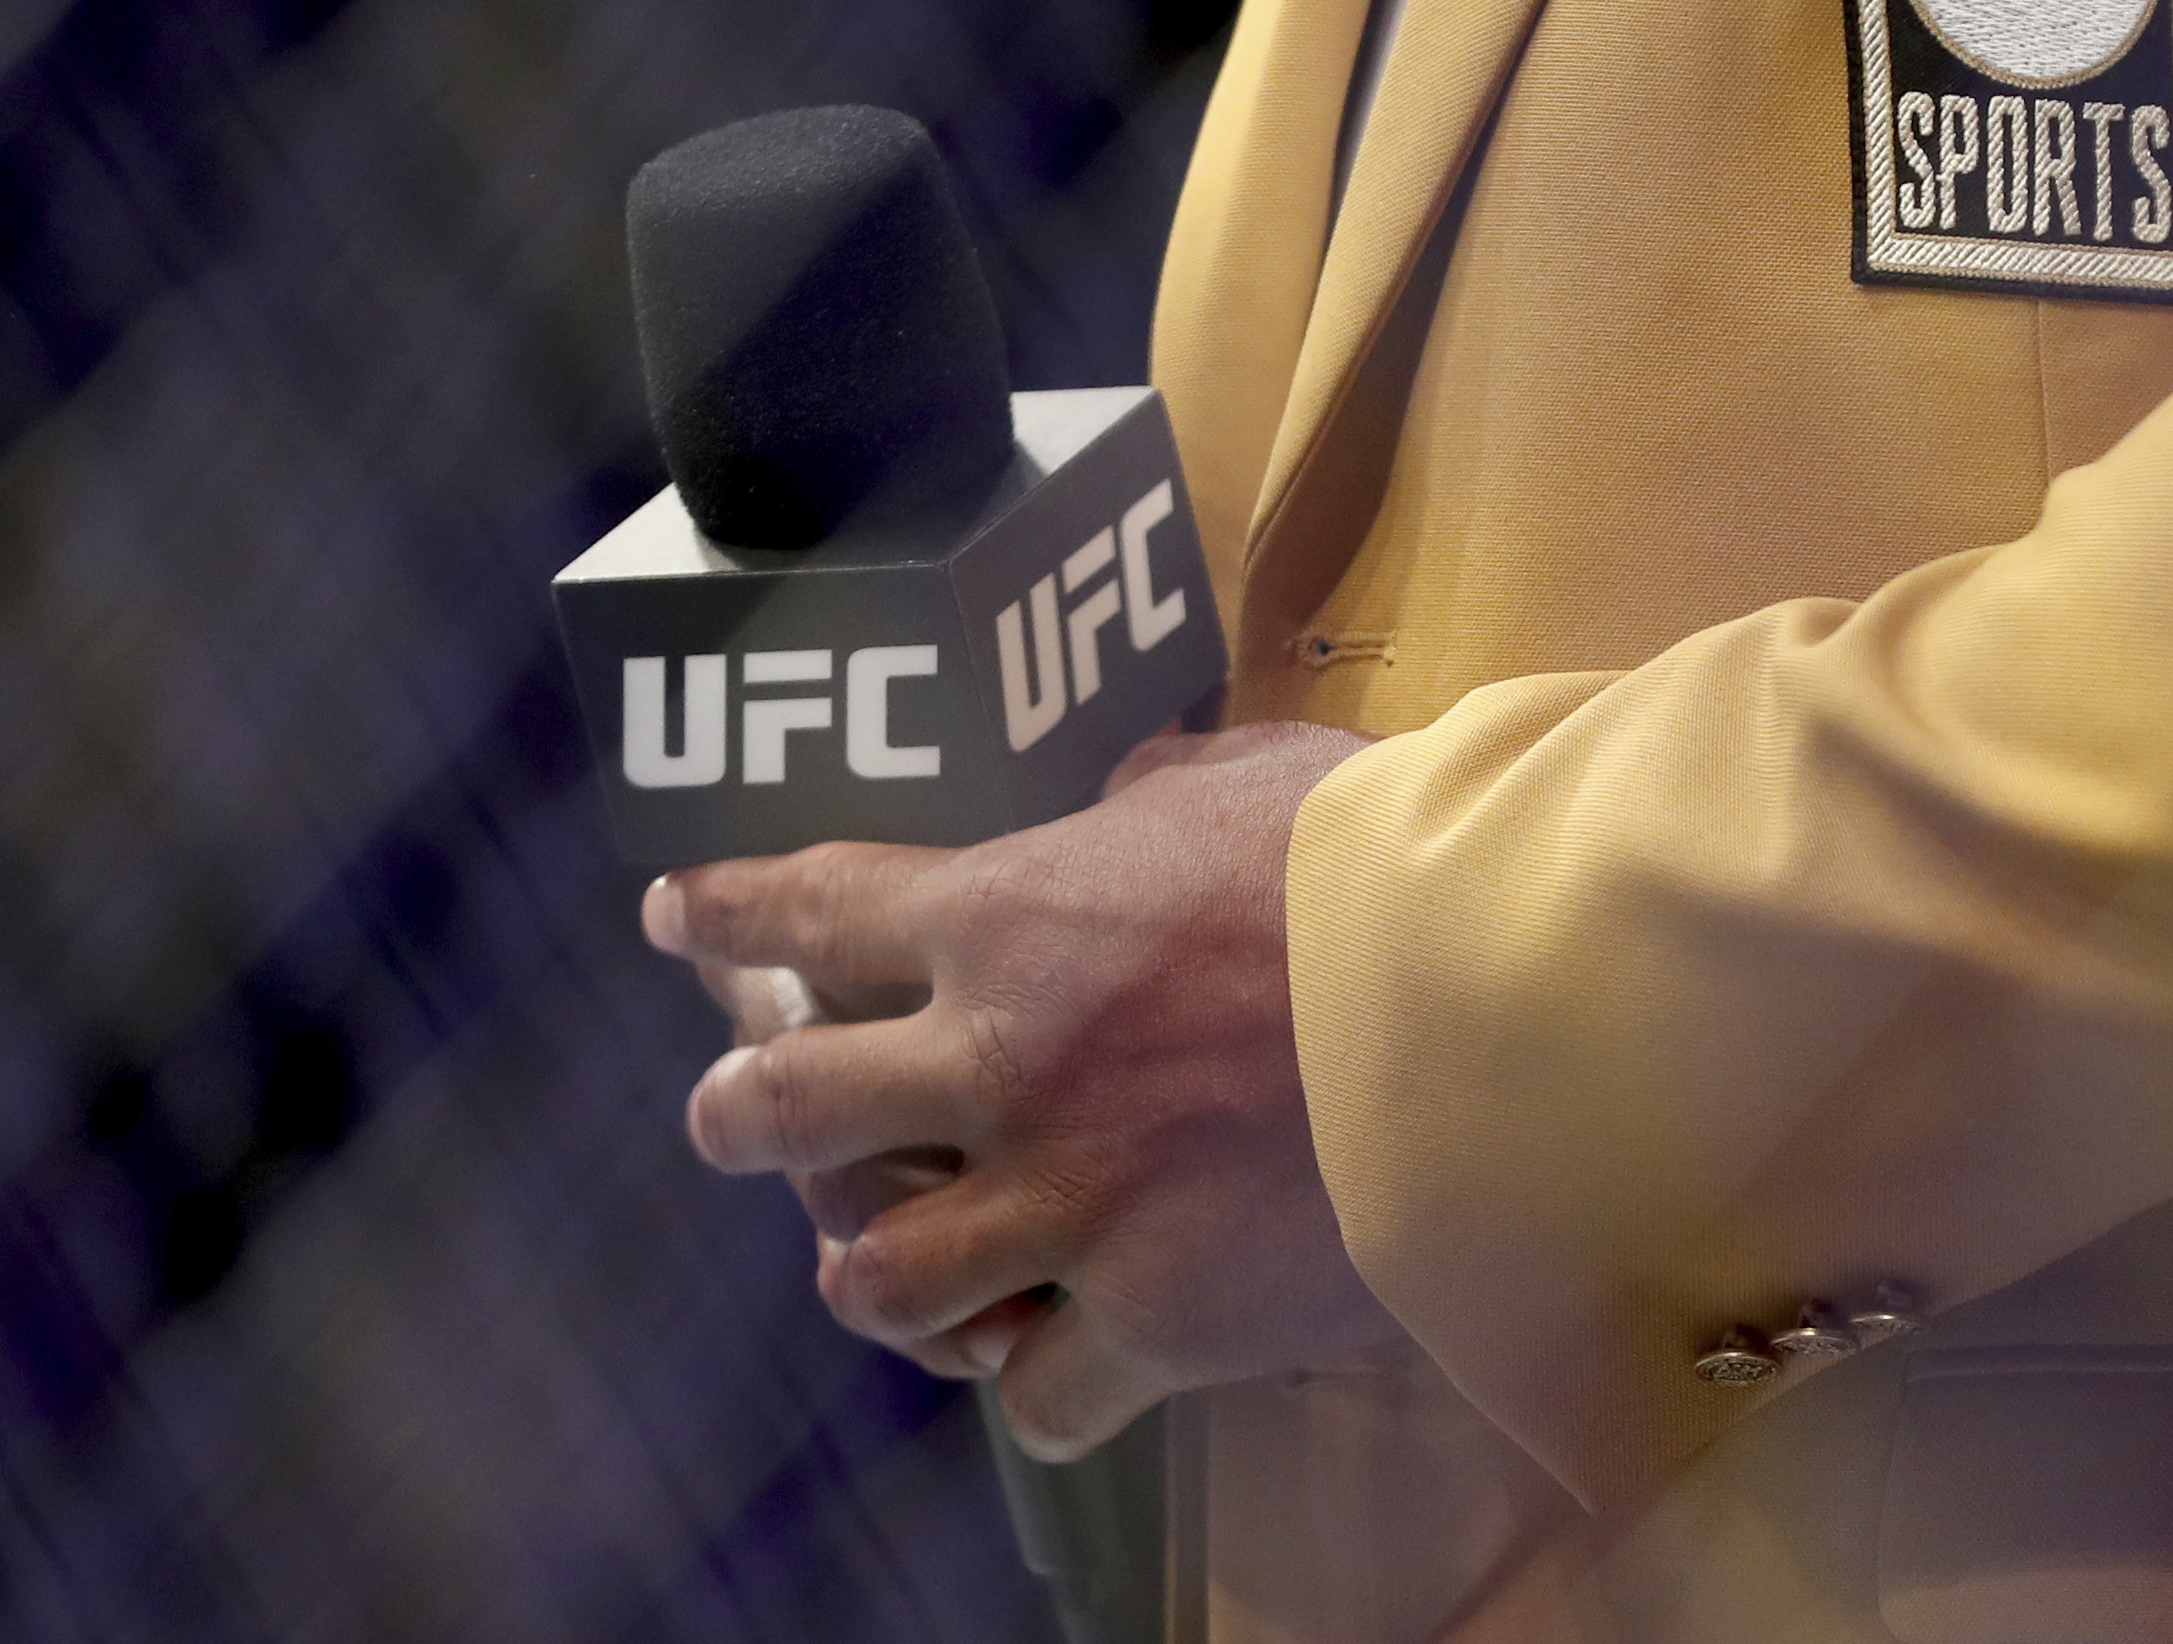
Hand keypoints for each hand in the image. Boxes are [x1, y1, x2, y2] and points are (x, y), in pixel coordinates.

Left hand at [642, 720, 1396, 1458]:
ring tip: (875, 1268)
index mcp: (1010, 913)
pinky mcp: (1151, 1319)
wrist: (1495, 995)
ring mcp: (1066, 1202)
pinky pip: (1033, 1398)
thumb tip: (1134, 790)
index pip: (813, 906)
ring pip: (873, 1281)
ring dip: (866, 1270)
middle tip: (738, 1117)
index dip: (729, 914)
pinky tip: (1051, 1364)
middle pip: (784, 1109)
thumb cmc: (1384, 858)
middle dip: (741, 1115)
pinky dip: (1034, 1382)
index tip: (677, 918)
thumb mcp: (1256, 775)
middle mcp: (1000, 1064)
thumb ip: (1163, 790)